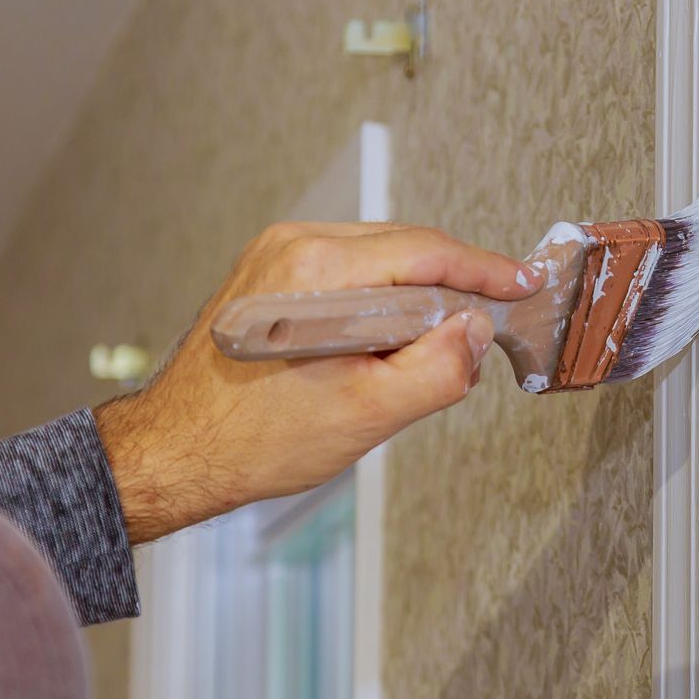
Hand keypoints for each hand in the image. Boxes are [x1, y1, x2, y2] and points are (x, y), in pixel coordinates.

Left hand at [93, 222, 540, 542]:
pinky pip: (350, 269)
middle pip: (406, 247)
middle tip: (490, 325)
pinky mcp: (270, 273)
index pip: (425, 251)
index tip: (523, 283)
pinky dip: (383, 297)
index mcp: (315, 272)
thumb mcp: (365, 415)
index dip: (484, 270)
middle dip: (454, 285)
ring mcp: (276, 256)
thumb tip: (475, 333)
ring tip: (436, 346)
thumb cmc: (253, 440)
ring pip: (380, 257)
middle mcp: (292, 248)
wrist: (175, 451)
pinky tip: (390, 340)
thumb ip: (436, 371)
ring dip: (417, 294)